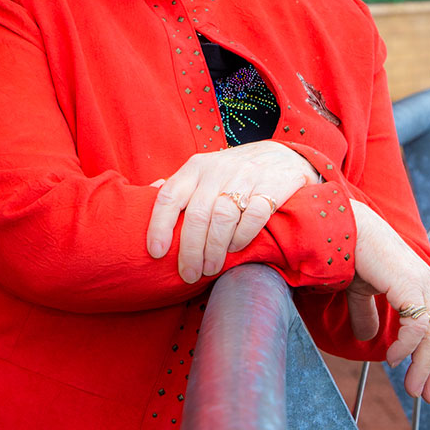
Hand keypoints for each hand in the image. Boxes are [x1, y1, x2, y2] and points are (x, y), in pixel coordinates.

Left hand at [145, 141, 320, 282]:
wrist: (283, 155)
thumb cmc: (234, 172)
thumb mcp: (204, 170)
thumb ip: (180, 186)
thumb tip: (146, 196)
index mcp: (195, 167)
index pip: (169, 196)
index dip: (159, 226)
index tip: (156, 253)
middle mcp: (217, 170)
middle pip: (197, 215)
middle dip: (190, 250)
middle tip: (188, 274)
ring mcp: (245, 177)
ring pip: (223, 217)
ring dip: (214, 249)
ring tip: (210, 268)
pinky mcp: (271, 187)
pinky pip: (253, 216)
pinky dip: (242, 236)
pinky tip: (235, 249)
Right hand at [346, 199, 429, 403]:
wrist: (340, 226)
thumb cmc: (349, 252)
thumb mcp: (360, 290)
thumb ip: (366, 313)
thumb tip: (368, 337)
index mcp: (419, 284)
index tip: (426, 383)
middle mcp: (426, 284)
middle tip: (426, 396)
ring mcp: (420, 283)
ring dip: (423, 365)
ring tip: (412, 388)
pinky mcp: (408, 284)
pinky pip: (416, 326)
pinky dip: (407, 347)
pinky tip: (393, 358)